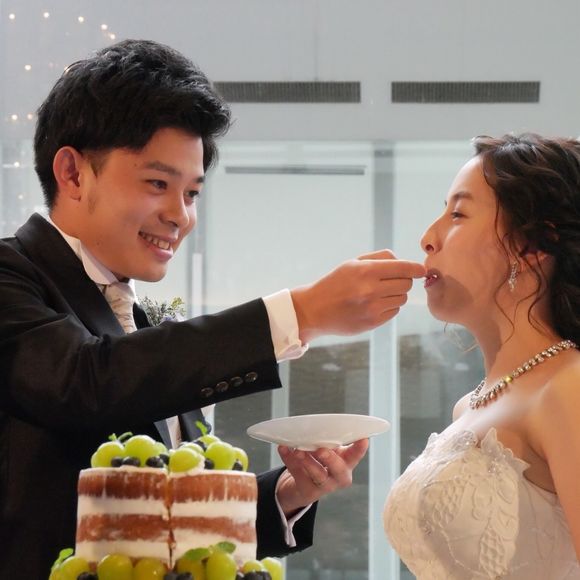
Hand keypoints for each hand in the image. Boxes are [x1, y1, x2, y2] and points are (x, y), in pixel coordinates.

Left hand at [275, 438, 368, 515]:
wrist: (304, 483)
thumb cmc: (321, 460)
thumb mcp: (329, 449)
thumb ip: (327, 440)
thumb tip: (317, 427)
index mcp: (347, 462)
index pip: (356, 455)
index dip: (360, 449)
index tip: (363, 439)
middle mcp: (339, 476)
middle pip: (339, 469)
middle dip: (330, 459)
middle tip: (321, 450)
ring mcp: (324, 486)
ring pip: (318, 475)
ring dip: (308, 461)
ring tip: (298, 451)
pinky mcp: (308, 491)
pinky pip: (298, 474)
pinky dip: (289, 459)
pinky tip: (283, 448)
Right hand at [290, 249, 425, 342]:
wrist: (315, 310)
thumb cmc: (336, 283)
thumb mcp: (352, 263)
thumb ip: (380, 258)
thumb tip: (406, 263)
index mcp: (366, 271)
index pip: (403, 268)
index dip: (416, 268)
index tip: (421, 270)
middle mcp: (370, 290)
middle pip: (406, 284)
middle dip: (403, 280)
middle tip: (391, 281)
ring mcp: (372, 308)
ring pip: (401, 298)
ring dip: (395, 294)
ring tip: (379, 293)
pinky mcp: (372, 322)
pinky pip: (394, 312)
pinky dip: (389, 307)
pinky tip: (374, 304)